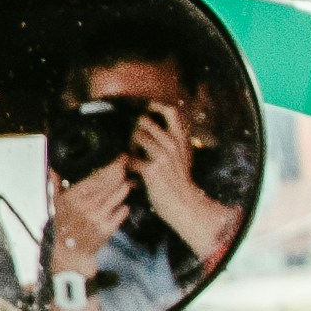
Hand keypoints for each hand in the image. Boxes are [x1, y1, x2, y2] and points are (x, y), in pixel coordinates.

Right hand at [52, 157, 132, 269]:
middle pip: (111, 182)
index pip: (97, 177)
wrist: (69, 253)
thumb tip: (52, 170)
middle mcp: (88, 205)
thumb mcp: (56, 205)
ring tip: (129, 181)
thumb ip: (56, 186)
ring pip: (119, 194)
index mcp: (74, 197)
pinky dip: (125, 205)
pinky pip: (123, 211)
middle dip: (121, 172)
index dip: (111, 166)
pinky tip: (123, 203)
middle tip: (127, 164)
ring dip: (125, 186)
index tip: (120, 158)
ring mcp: (99, 217)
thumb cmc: (63, 226)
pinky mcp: (108, 228)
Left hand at [130, 105, 226, 252]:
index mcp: (181, 139)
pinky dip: (126, 166)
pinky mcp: (152, 169)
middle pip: (144, 121)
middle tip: (133, 143)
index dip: (154, 105)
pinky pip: (130, 159)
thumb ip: (173, 141)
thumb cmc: (180, 182)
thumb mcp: (184, 157)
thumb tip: (159, 128)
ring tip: (131, 159)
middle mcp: (173, 143)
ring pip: (135, 137)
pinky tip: (131, 174)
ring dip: (128, 146)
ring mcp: (162, 155)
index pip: (171, 111)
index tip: (144, 108)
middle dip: (133, 129)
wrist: (184, 205)